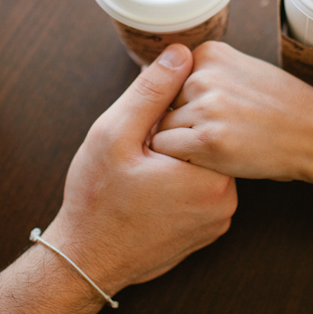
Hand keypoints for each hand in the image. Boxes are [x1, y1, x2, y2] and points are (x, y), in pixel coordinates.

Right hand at [41, 44, 236, 293]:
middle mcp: (226, 201)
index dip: (169, 116)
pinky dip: (176, 184)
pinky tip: (148, 192)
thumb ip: (152, 91)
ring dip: (174, 161)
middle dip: (172, 139)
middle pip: (206, 143)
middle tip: (137, 157)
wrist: (86, 261)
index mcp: (211, 175)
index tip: (142, 138)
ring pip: (201, 166)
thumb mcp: (115, 134)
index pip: (206, 119)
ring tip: (141, 176)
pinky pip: (198, 191)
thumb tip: (181, 52)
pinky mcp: (207, 232)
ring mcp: (218, 220)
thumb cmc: (96, 200)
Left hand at [151, 41, 312, 187]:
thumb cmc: (280, 106)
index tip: (211, 111)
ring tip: (216, 144)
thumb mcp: (242, 69)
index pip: (167, 79)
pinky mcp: (206, 139)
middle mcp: (202, 74)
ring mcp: (204, 106)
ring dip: (181, 141)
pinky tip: (207, 158)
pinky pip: (165, 148)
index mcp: (209, 53)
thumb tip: (156, 82)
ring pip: (162, 127)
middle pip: (163, 103)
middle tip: (215, 131)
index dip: (183, 101)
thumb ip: (205, 72)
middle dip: (180, 120)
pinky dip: (179, 158)